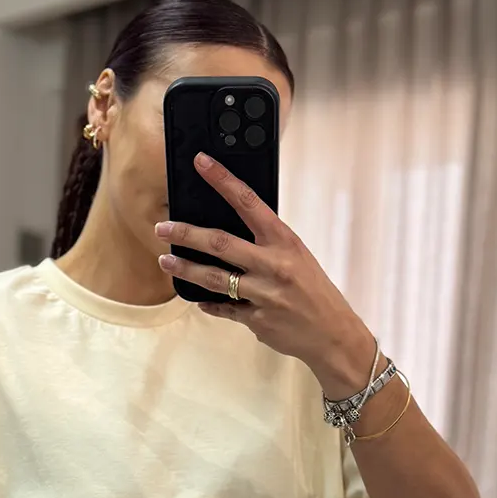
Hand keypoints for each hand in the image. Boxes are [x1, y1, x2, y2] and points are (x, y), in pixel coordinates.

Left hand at [155, 153, 374, 395]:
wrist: (334, 334)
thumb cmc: (315, 291)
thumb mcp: (298, 257)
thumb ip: (268, 243)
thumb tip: (231, 231)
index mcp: (284, 241)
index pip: (249, 202)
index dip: (223, 180)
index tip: (201, 163)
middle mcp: (273, 264)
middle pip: (220, 242)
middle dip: (186, 234)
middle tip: (162, 228)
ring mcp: (263, 294)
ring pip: (213, 278)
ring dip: (185, 269)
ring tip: (166, 262)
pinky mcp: (256, 320)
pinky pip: (223, 308)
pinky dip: (209, 303)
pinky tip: (197, 299)